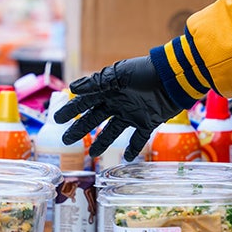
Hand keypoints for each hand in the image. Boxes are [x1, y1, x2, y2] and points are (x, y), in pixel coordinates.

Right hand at [53, 56, 182, 159]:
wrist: (174, 79)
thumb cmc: (146, 73)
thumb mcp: (120, 75)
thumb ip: (97, 83)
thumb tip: (73, 88)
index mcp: (109, 90)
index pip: (85, 101)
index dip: (71, 110)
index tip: (57, 119)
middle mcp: (118, 103)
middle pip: (95, 118)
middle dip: (80, 129)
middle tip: (66, 140)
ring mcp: (133, 114)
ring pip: (113, 131)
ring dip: (103, 142)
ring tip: (93, 153)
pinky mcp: (148, 122)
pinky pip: (138, 138)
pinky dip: (133, 148)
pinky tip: (126, 158)